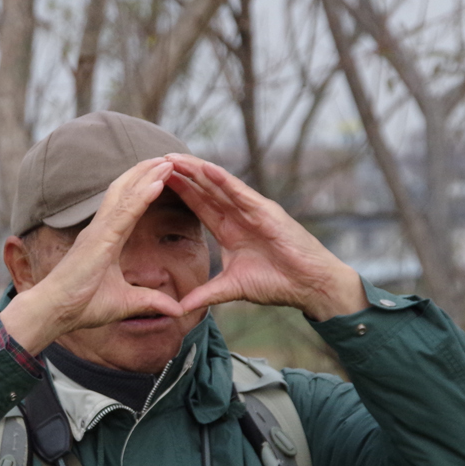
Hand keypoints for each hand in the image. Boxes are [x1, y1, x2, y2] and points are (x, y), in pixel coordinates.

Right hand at [1, 157, 186, 353]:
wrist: (54, 312)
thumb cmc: (81, 306)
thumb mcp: (126, 303)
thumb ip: (152, 302)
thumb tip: (178, 311)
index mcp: (106, 239)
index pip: (129, 207)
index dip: (145, 188)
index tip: (163, 174)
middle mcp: (101, 229)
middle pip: (126, 191)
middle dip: (146, 172)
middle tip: (167, 157)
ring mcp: (99, 232)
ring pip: (126, 195)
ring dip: (147, 176)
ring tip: (166, 160)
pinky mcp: (99, 240)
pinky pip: (124, 213)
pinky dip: (141, 196)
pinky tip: (157, 183)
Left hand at [165, 156, 368, 319]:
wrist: (309, 285)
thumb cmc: (277, 283)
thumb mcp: (232, 288)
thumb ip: (205, 294)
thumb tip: (179, 309)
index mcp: (230, 230)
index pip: (200, 206)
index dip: (180, 192)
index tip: (155, 181)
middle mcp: (240, 215)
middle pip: (205, 190)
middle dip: (182, 174)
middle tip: (156, 158)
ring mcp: (253, 210)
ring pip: (219, 185)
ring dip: (196, 170)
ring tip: (173, 156)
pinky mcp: (266, 212)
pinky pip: (241, 193)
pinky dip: (223, 180)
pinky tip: (205, 168)